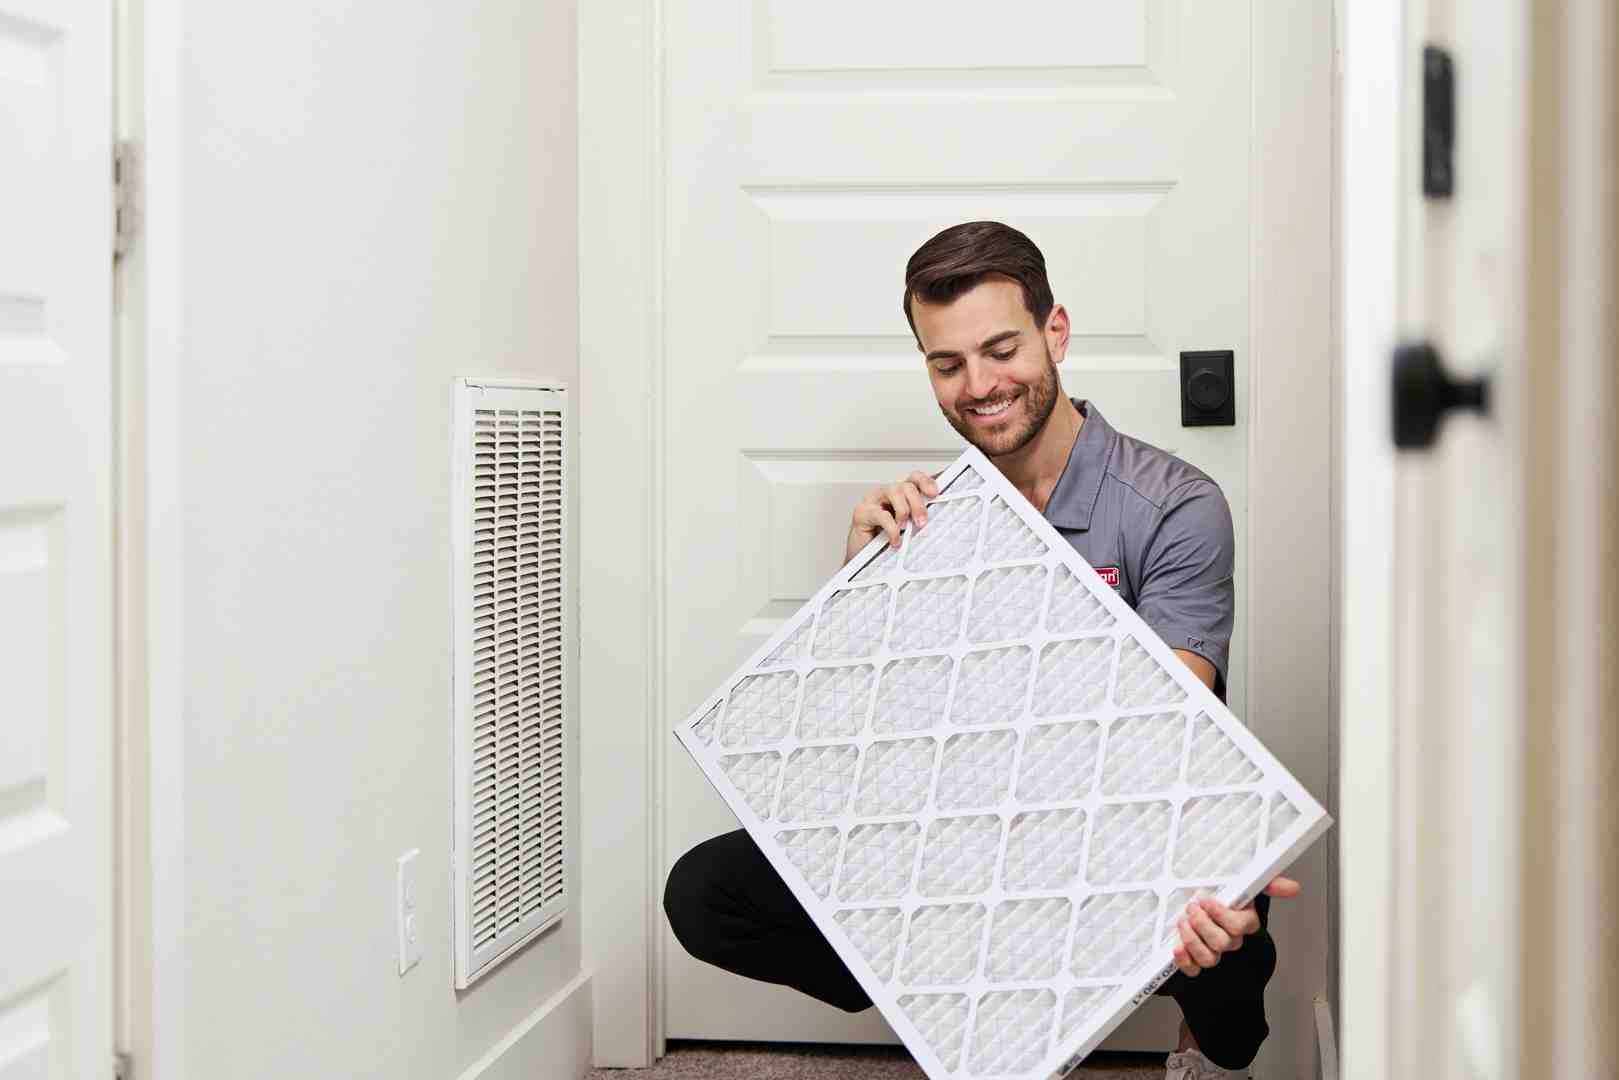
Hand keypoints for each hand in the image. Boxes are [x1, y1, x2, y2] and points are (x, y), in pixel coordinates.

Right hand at [844, 471, 938, 564]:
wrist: (862, 560)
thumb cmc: (884, 544)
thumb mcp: (906, 531)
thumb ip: (916, 521)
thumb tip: (932, 521)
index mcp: (899, 496)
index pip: (914, 479)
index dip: (925, 482)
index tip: (934, 494)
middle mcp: (885, 494)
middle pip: (906, 485)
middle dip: (917, 503)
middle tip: (922, 522)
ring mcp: (872, 501)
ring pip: (894, 491)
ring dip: (904, 511)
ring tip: (905, 529)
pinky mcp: (862, 512)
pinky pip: (880, 514)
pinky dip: (891, 528)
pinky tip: (895, 540)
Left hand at [1171, 876, 1299, 977]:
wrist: (1195, 903)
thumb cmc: (1219, 893)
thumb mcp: (1241, 882)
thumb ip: (1267, 883)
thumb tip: (1293, 888)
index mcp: (1244, 922)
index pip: (1239, 926)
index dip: (1221, 915)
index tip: (1206, 900)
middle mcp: (1231, 940)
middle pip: (1222, 943)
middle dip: (1203, 924)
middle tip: (1191, 908)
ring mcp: (1215, 952)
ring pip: (1209, 958)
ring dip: (1192, 940)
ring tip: (1183, 922)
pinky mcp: (1196, 961)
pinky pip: (1193, 970)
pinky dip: (1184, 960)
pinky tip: (1177, 946)